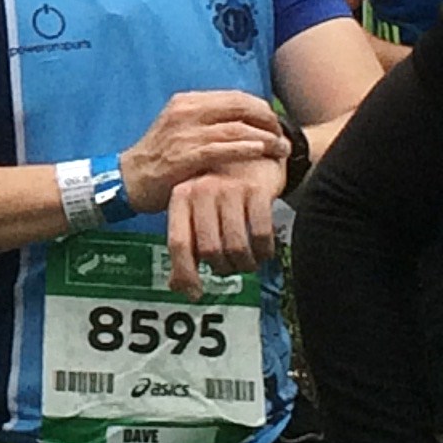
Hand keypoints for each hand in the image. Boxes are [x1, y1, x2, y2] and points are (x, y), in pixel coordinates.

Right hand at [119, 87, 286, 214]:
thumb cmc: (160, 157)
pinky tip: (261, 153)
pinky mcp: (185, 155)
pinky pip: (222, 149)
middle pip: (240, 107)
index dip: (261, 109)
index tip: (275, 123)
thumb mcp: (180, 128)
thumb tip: (243, 121)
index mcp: (187, 102)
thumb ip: (207, 121)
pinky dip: (246, 149)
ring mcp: (184, 133)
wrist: (129, 178)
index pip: (235, 97)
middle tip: (284, 136)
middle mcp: (186, 111)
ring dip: (265, 138)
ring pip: (236, 128)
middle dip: (268, 121)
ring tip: (282, 148)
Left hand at [163, 156, 284, 293]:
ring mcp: (230, 188)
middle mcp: (202, 190)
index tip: (194, 293)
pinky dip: (264, 251)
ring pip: (237, 246)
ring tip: (248, 261)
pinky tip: (264, 250)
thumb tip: (181, 289)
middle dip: (223, 268)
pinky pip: (261, 235)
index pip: (178, 242)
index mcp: (180, 196)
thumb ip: (188, 245)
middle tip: (231, 267)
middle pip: (210, 250)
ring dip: (245, 263)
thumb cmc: (221, 189)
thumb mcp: (197, 209)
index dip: (185, 272)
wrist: (254, 149)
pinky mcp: (257, 190)